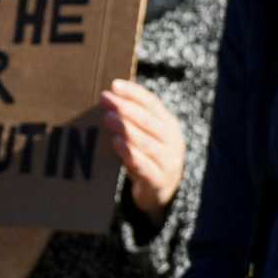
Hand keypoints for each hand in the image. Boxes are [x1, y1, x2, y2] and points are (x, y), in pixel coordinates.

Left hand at [102, 78, 185, 223]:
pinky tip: (116, 143)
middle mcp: (173, 141)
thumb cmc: (148, 158)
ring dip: (126, 128)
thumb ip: (133, 120)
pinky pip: (145, 165)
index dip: (134, 93)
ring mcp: (168, 161)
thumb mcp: (145, 136)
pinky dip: (130, 153)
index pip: (153, 103)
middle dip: (126, 108)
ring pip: (147, 141)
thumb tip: (107, 98)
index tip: (114, 85)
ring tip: (107, 118)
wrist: (162, 193)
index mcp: (169, 125)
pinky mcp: (159, 181)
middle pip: (149, 120)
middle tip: (105, 99)